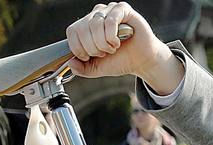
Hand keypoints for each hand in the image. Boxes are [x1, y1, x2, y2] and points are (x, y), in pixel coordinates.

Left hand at [65, 3, 182, 93]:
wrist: (141, 60)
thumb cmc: (120, 60)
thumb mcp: (97, 68)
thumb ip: (82, 68)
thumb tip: (71, 63)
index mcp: (86, 26)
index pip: (72, 31)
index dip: (78, 48)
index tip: (89, 57)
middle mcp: (95, 14)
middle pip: (82, 29)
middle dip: (93, 48)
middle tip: (104, 53)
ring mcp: (108, 10)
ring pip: (95, 25)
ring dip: (103, 43)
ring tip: (112, 48)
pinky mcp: (122, 9)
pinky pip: (110, 20)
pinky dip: (112, 36)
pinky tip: (118, 42)